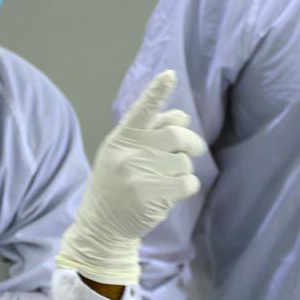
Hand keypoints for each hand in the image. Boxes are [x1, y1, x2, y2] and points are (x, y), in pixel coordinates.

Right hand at [57, 71, 206, 284]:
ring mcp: (135, 173)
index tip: (170, 74)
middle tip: (197, 150)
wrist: (102, 225)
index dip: (156, 91)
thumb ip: (149, 133)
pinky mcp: (147, 194)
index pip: (141, 109)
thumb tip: (182, 114)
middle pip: (175, 135)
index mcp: (121, 137)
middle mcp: (127, 151)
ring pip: (182, 162)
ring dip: (185, 170)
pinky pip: (186, 182)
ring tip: (171, 180)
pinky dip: (189, 185)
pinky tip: (177, 191)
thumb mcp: (122, 154)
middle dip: (192, 141)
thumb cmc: (118, 186)